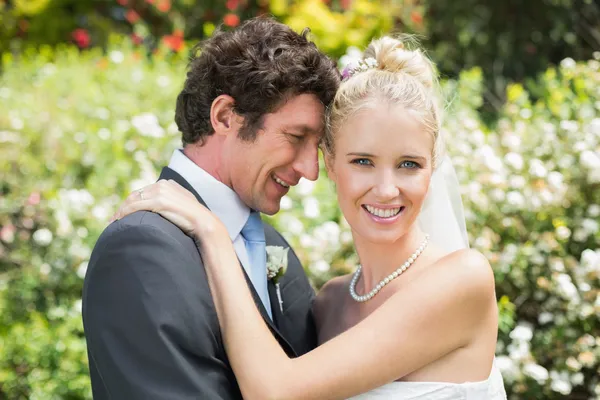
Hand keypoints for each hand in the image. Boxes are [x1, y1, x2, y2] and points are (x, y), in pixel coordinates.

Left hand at [111, 180, 227, 241]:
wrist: (204, 223)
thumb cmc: (195, 219)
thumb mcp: (183, 205)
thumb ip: (172, 202)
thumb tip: (164, 210)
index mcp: (168, 184)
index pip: (144, 191)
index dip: (131, 201)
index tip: (123, 212)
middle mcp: (163, 184)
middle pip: (135, 194)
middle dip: (123, 206)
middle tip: (114, 219)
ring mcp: (160, 192)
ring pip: (132, 200)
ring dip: (120, 211)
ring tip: (113, 221)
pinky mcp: (158, 201)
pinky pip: (135, 207)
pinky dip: (124, 213)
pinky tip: (118, 220)